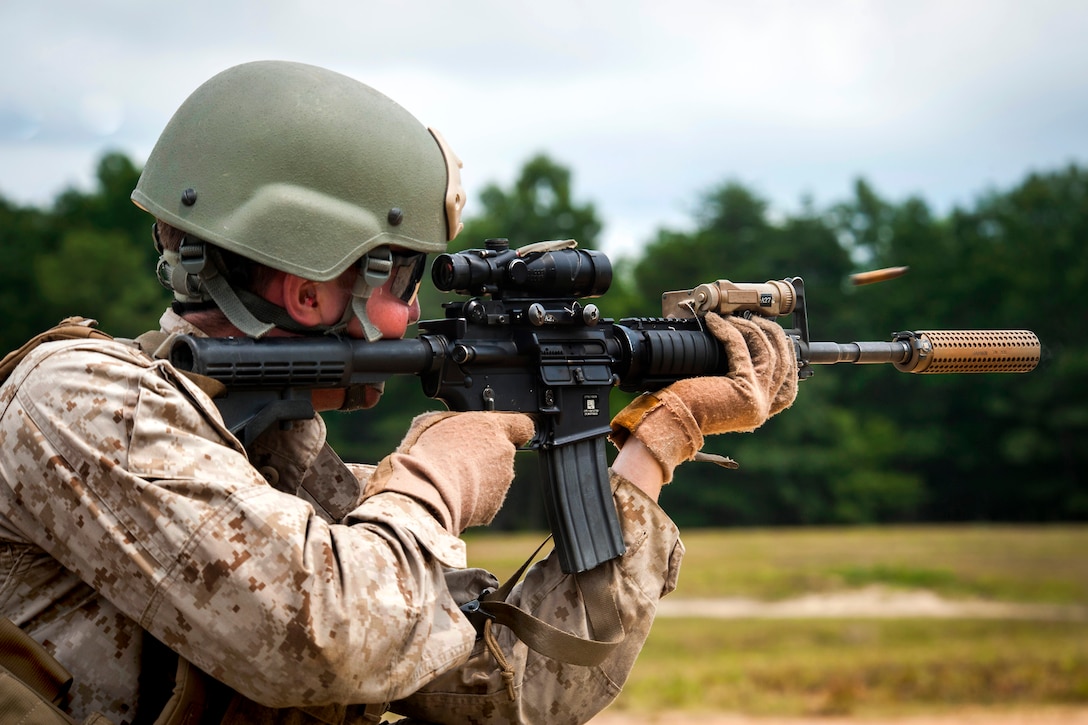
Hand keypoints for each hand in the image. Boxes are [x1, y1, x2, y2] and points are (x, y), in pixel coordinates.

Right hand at [365, 411, 535, 533]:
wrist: (424, 491)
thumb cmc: (426, 453)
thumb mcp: (436, 422)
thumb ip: (459, 422)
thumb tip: (459, 425)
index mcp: (493, 428)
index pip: (523, 425)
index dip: (514, 431)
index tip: (503, 435)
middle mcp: (504, 453)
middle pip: (503, 453)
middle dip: (486, 457)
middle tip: (459, 460)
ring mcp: (503, 481)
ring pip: (495, 478)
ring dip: (479, 479)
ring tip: (451, 479)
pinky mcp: (494, 506)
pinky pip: (486, 500)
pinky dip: (473, 499)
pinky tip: (453, 495)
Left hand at [609, 313, 797, 482]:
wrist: (670, 422)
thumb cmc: (686, 406)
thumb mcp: (719, 394)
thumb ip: (736, 379)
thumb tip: (740, 344)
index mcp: (757, 412)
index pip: (787, 386)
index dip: (788, 359)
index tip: (781, 339)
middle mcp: (761, 408)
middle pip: (783, 364)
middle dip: (774, 336)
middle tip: (759, 318)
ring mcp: (756, 399)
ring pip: (768, 353)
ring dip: (753, 329)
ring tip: (737, 317)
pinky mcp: (744, 387)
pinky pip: (741, 349)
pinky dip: (728, 331)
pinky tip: (715, 321)